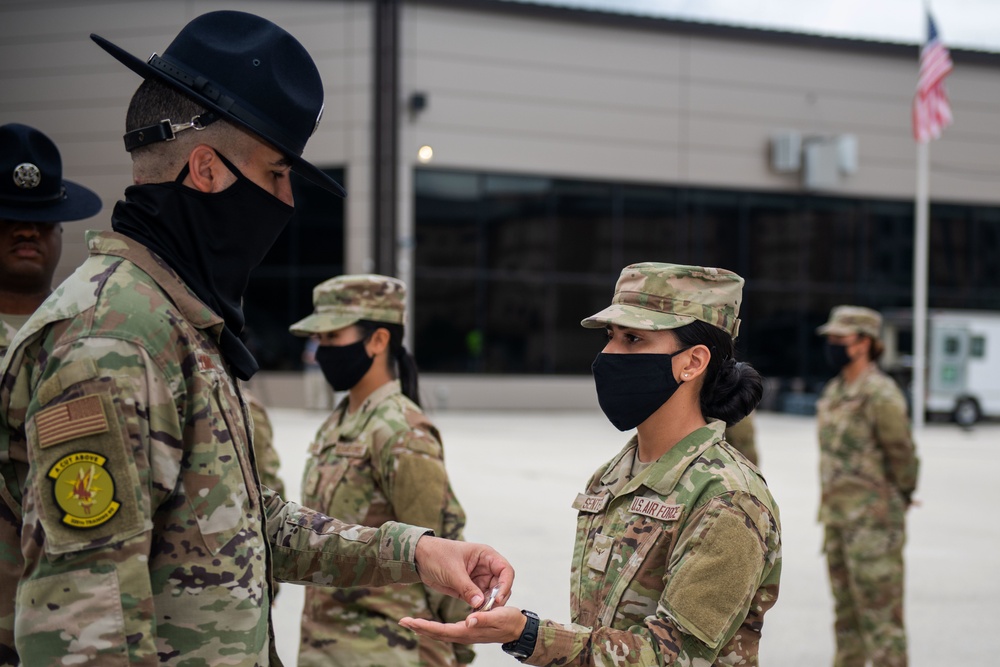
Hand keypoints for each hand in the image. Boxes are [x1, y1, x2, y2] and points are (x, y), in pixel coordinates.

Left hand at [400, 605, 526, 644]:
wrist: (518, 628)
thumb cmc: (510, 621)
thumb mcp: (500, 616)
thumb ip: (485, 618)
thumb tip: (470, 620)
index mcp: (470, 630)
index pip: (443, 630)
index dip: (426, 626)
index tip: (411, 622)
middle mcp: (465, 633)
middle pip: (437, 633)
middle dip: (419, 628)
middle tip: (402, 621)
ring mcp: (466, 632)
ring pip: (440, 632)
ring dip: (424, 627)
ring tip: (409, 621)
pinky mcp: (468, 628)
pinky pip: (446, 629)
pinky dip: (434, 626)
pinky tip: (427, 623)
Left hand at [413, 536, 513, 609]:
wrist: (419, 558)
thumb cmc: (436, 555)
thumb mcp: (452, 571)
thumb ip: (467, 588)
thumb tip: (480, 603)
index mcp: (486, 555)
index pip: (505, 570)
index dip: (505, 584)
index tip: (498, 599)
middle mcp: (486, 567)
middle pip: (501, 585)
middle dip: (497, 599)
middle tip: (488, 612)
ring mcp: (479, 579)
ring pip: (491, 595)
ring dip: (488, 606)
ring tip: (479, 616)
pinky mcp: (470, 589)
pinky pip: (480, 600)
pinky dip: (479, 609)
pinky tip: (474, 617)